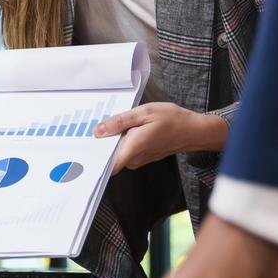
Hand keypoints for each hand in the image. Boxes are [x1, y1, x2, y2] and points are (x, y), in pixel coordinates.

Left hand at [96, 103, 227, 173]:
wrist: (193, 130)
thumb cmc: (172, 119)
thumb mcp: (144, 112)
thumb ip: (120, 122)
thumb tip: (98, 131)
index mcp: (134, 146)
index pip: (108, 164)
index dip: (94, 157)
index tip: (83, 148)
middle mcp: (135, 158)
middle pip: (109, 155)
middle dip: (101, 143)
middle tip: (95, 127)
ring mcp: (139, 160)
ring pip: (117, 152)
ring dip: (112, 140)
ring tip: (112, 125)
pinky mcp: (142, 158)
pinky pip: (125, 151)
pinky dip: (122, 141)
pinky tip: (125, 129)